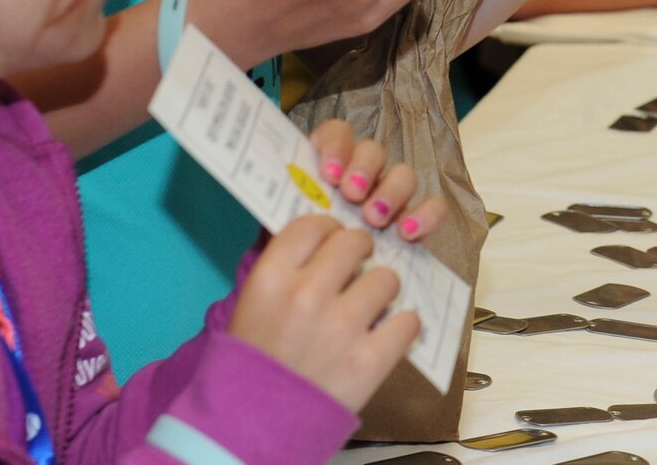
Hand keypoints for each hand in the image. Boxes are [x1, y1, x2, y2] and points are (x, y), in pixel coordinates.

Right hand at [228, 124, 444, 412]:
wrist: (248, 432)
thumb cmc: (252, 365)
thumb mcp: (252, 306)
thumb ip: (286, 268)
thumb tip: (327, 235)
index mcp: (271, 279)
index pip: (315, 224)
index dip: (328, 230)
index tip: (332, 241)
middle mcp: (306, 295)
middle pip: (355, 241)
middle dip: (361, 253)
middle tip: (358, 269)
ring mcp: (342, 327)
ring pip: (387, 277)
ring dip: (382, 291)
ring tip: (369, 309)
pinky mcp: (371, 361)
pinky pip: (408, 320)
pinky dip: (401, 328)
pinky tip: (385, 335)